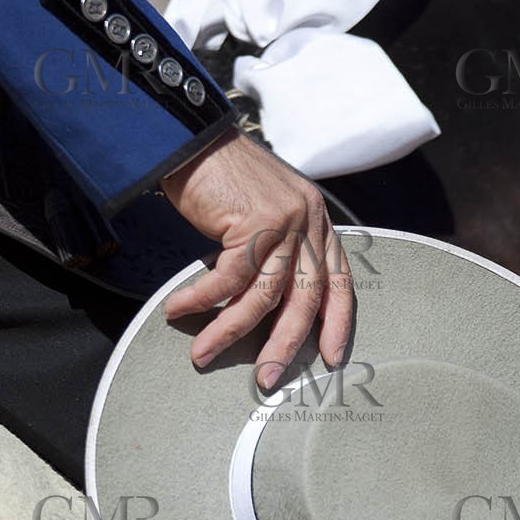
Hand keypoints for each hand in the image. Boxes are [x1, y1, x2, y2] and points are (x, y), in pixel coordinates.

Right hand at [160, 131, 352, 389]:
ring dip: (229, 331)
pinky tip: (179, 310)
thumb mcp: (262, 215)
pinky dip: (201, 300)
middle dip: (285, 345)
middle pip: (306, 299)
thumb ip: (276, 252)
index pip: (340, 280)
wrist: (192, 140)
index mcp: (317, 221)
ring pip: (264, 296)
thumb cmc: (222, 180)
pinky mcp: (255, 222)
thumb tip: (266, 307)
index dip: (337, 322)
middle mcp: (309, 220)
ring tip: (203, 354)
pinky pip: (228, 279)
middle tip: (266, 379)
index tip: (332, 357)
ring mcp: (286, 221)